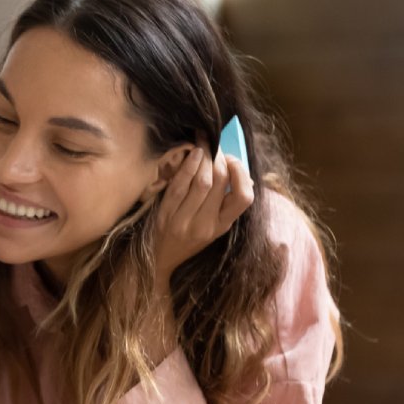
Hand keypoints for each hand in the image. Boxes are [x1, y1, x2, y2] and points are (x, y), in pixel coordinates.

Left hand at [153, 148, 254, 283]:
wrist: (159, 258)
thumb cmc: (188, 237)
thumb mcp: (213, 225)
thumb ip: (227, 204)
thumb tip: (242, 175)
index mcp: (222, 226)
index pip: (244, 199)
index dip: (242, 174)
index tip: (234, 161)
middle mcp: (206, 224)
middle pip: (221, 183)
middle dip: (221, 159)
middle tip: (217, 147)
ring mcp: (185, 220)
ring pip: (202, 182)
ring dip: (205, 158)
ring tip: (205, 145)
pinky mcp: (166, 215)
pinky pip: (179, 185)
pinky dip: (188, 166)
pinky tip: (193, 154)